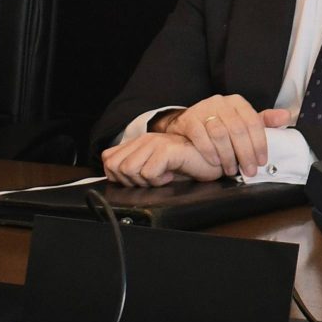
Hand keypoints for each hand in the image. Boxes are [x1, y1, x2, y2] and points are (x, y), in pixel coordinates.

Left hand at [101, 131, 221, 186]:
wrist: (213, 160)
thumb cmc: (185, 165)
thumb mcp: (155, 165)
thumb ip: (135, 165)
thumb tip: (114, 177)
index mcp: (139, 142)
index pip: (108, 159)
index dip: (118, 176)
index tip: (139, 179)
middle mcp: (144, 139)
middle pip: (116, 167)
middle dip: (130, 181)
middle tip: (151, 179)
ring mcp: (155, 143)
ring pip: (129, 170)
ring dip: (145, 181)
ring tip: (162, 177)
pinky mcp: (166, 150)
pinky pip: (148, 173)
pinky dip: (158, 181)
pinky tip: (170, 175)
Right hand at [153, 95, 291, 178]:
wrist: (188, 124)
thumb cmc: (221, 124)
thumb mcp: (242, 121)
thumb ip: (264, 121)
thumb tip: (287, 116)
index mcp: (238, 102)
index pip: (253, 122)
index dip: (259, 143)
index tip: (262, 161)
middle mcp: (221, 102)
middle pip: (237, 129)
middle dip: (245, 153)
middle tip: (249, 171)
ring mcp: (203, 109)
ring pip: (220, 133)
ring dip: (227, 155)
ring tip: (232, 170)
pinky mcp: (189, 119)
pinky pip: (200, 135)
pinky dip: (209, 150)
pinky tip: (215, 162)